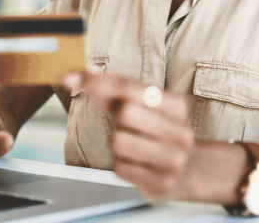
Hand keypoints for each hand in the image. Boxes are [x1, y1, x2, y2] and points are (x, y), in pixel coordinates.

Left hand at [62, 71, 194, 201]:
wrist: (188, 171)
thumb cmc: (157, 131)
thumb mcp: (143, 106)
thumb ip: (112, 89)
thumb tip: (81, 74)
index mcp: (177, 106)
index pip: (129, 87)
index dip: (97, 82)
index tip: (70, 79)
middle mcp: (180, 132)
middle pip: (125, 112)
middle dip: (116, 118)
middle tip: (128, 125)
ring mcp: (173, 160)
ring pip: (118, 141)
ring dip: (116, 142)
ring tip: (132, 145)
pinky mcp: (161, 184)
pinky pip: (120, 168)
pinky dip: (121, 164)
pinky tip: (137, 164)